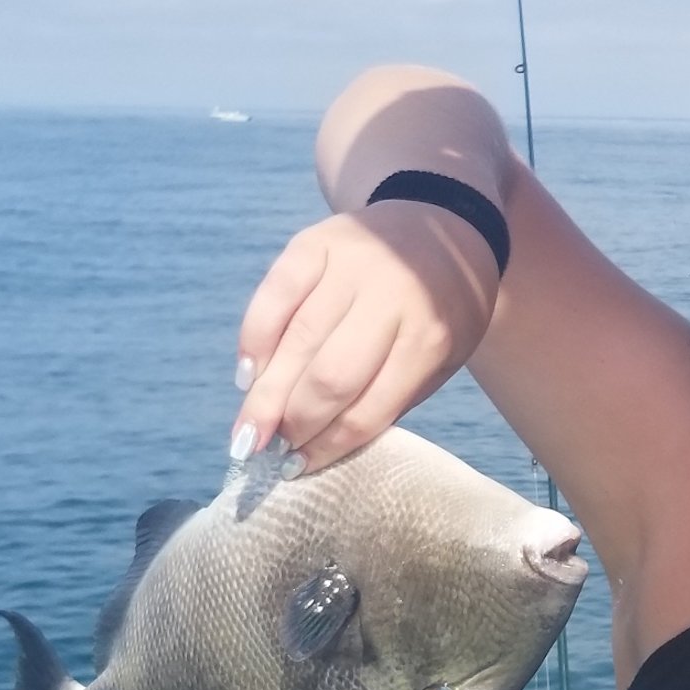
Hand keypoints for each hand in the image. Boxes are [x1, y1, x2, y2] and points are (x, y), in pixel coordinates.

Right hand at [231, 202, 500, 471]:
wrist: (443, 219)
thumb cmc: (440, 308)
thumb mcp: (441, 359)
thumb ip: (389, 397)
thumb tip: (317, 445)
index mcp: (430, 337)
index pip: (369, 407)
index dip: (329, 445)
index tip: (300, 469)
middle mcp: (390, 297)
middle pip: (328, 376)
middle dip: (291, 424)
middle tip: (264, 455)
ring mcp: (350, 265)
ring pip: (296, 340)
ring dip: (265, 393)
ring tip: (246, 434)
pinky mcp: (315, 243)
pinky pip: (274, 295)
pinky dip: (254, 339)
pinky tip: (247, 374)